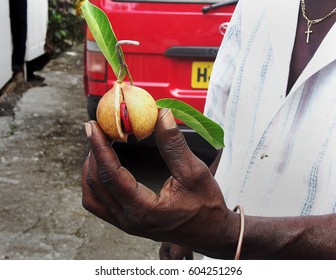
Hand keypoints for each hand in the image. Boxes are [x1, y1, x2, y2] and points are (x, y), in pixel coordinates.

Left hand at [82, 109, 238, 258]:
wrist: (212, 233)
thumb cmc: (206, 207)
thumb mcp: (194, 172)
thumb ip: (174, 145)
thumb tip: (161, 116)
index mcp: (143, 209)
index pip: (110, 174)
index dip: (99, 147)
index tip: (93, 127)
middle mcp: (130, 220)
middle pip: (96, 184)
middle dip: (92, 154)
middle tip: (95, 131)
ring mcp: (127, 224)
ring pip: (93, 197)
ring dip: (91, 171)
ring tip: (97, 148)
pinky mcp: (129, 222)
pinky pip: (100, 205)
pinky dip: (96, 184)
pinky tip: (103, 170)